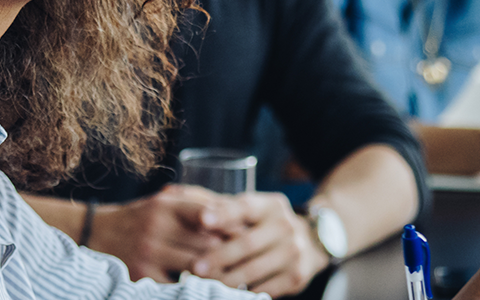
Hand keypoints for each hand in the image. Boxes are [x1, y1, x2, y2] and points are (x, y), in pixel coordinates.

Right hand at [85, 184, 239, 281]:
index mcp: (166, 205)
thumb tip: (237, 216)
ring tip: (235, 279)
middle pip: (208, 244)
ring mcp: (149, 253)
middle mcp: (157, 227)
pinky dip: (197, 288)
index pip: (208, 214)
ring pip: (199, 267)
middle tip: (250, 261)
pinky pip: (179, 286)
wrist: (97, 234)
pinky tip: (209, 290)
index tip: (248, 235)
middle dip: (230, 254)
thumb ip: (198, 204)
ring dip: (218, 274)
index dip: (231, 225)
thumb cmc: (142, 218)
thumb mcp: (165, 202)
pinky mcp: (143, 276)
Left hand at [189, 192, 327, 295]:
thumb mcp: (247, 208)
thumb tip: (169, 191)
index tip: (202, 220)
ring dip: (227, 279)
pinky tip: (226, 295)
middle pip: (247, 243)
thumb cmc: (262, 224)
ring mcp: (293, 252)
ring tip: (205, 284)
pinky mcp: (296, 276)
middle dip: (219, 257)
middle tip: (194, 267)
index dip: (223, 213)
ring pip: (254, 270)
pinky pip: (265, 289)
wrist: (310, 242)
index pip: (244, 207)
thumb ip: (211, 202)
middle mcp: (285, 225)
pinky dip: (244, 294)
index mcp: (269, 205)